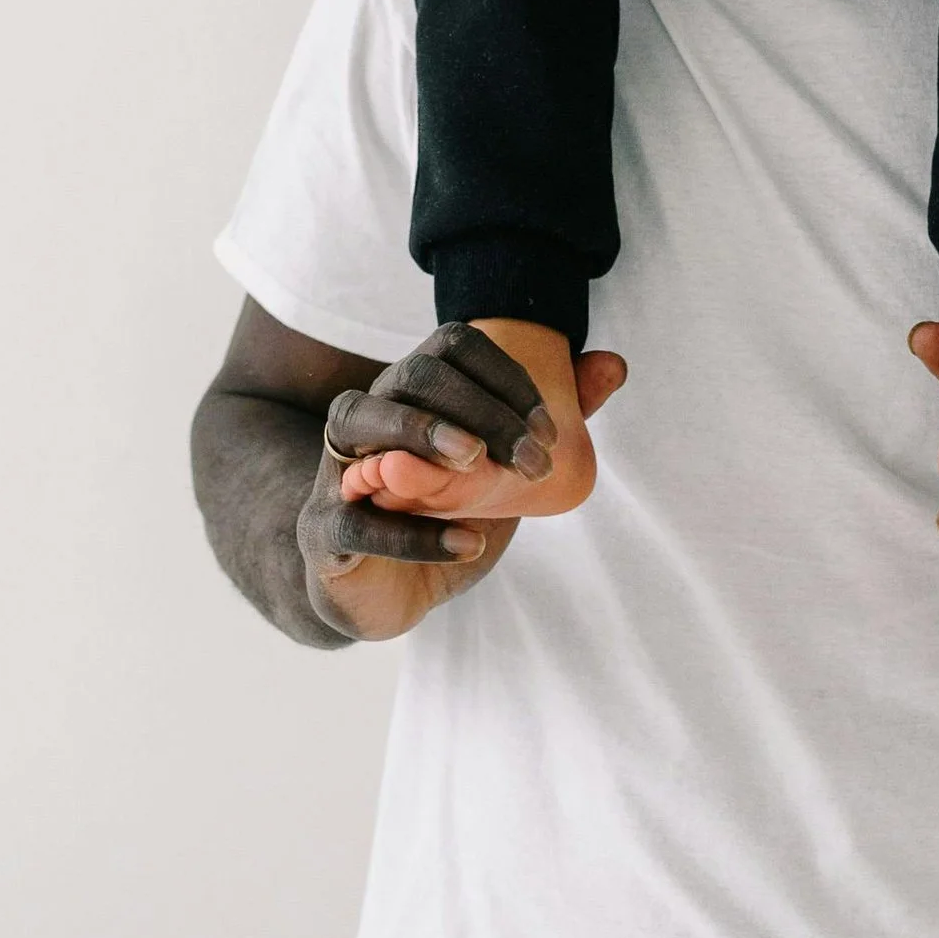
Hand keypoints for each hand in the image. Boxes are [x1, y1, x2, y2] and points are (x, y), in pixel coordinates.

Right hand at [299, 323, 625, 642]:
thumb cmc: (442, 514)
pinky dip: (414, 534)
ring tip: (477, 463)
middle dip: (480, 408)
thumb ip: (547, 417)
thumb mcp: (499, 467)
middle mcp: (369, 414)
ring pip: (357, 416)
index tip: (549, 430)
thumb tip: (614, 364)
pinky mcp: (324, 529)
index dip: (505, 376)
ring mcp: (336, 469)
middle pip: (414, 373)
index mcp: (412, 391)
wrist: (384, 592)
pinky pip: (355, 519)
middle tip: (530, 460)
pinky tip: (469, 544)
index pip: (452, 345)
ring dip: (425, 432)